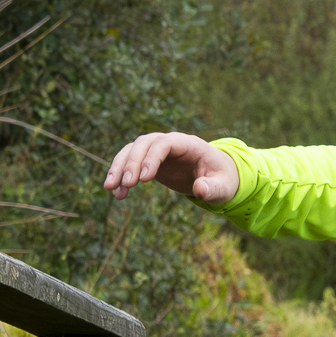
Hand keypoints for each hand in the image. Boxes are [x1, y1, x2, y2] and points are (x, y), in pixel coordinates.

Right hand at [101, 132, 238, 203]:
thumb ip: (213, 188)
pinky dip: (121, 176)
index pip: (164, 143)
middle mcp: (169, 142)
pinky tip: (117, 194)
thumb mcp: (223, 186)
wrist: (217, 176)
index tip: (144, 179)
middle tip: (126, 184)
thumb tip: (199, 190)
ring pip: (131, 151)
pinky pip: (130, 164)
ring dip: (119, 168)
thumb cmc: (222, 179)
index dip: (152, 158)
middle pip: (143, 144)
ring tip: (111, 189)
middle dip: (132, 163)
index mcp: (188, 143)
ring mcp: (157, 150)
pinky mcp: (150, 161)